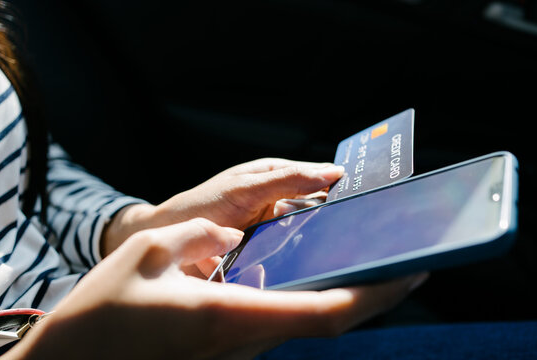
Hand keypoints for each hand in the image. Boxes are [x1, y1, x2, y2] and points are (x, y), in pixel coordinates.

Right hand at [6, 218, 427, 359]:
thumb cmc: (106, 310)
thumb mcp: (148, 253)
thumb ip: (201, 238)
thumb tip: (231, 238)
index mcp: (229, 315)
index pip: (320, 313)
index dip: (372, 296)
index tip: (411, 274)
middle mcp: (244, 341)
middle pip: (328, 323)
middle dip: (375, 297)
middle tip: (410, 265)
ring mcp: (239, 351)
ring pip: (309, 325)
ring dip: (348, 298)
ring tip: (373, 262)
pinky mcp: (231, 349)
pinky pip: (284, 322)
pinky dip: (314, 300)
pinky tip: (320, 274)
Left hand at [101, 158, 343, 255]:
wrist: (166, 241)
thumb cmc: (199, 205)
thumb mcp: (244, 188)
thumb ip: (286, 179)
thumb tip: (331, 172)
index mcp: (277, 177)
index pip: (320, 178)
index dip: (344, 186)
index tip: (370, 195)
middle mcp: (280, 203)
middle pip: (320, 209)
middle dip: (339, 218)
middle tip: (364, 228)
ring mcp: (276, 232)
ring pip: (310, 236)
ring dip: (323, 243)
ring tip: (347, 250)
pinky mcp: (269, 257)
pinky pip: (294, 258)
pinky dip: (304, 262)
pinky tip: (318, 269)